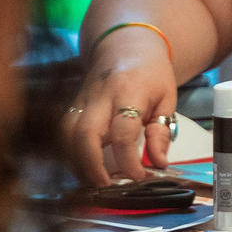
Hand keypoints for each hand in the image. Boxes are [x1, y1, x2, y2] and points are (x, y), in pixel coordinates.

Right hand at [60, 30, 179, 184]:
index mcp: (130, 92)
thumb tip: (158, 163)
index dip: (128, 158)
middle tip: (104, 187)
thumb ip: (162, 131)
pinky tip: (82, 168)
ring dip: (76, 162)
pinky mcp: (71, 106)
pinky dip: (69, 154)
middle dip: (90, 165)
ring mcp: (82, 100)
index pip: (123, 130)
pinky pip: (63, 133)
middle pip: (85, 133)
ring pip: (67, 134)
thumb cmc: (151, 73)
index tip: (138, 177)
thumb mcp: (168, 98)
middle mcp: (100, 96)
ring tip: (92, 182)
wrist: (126, 45)